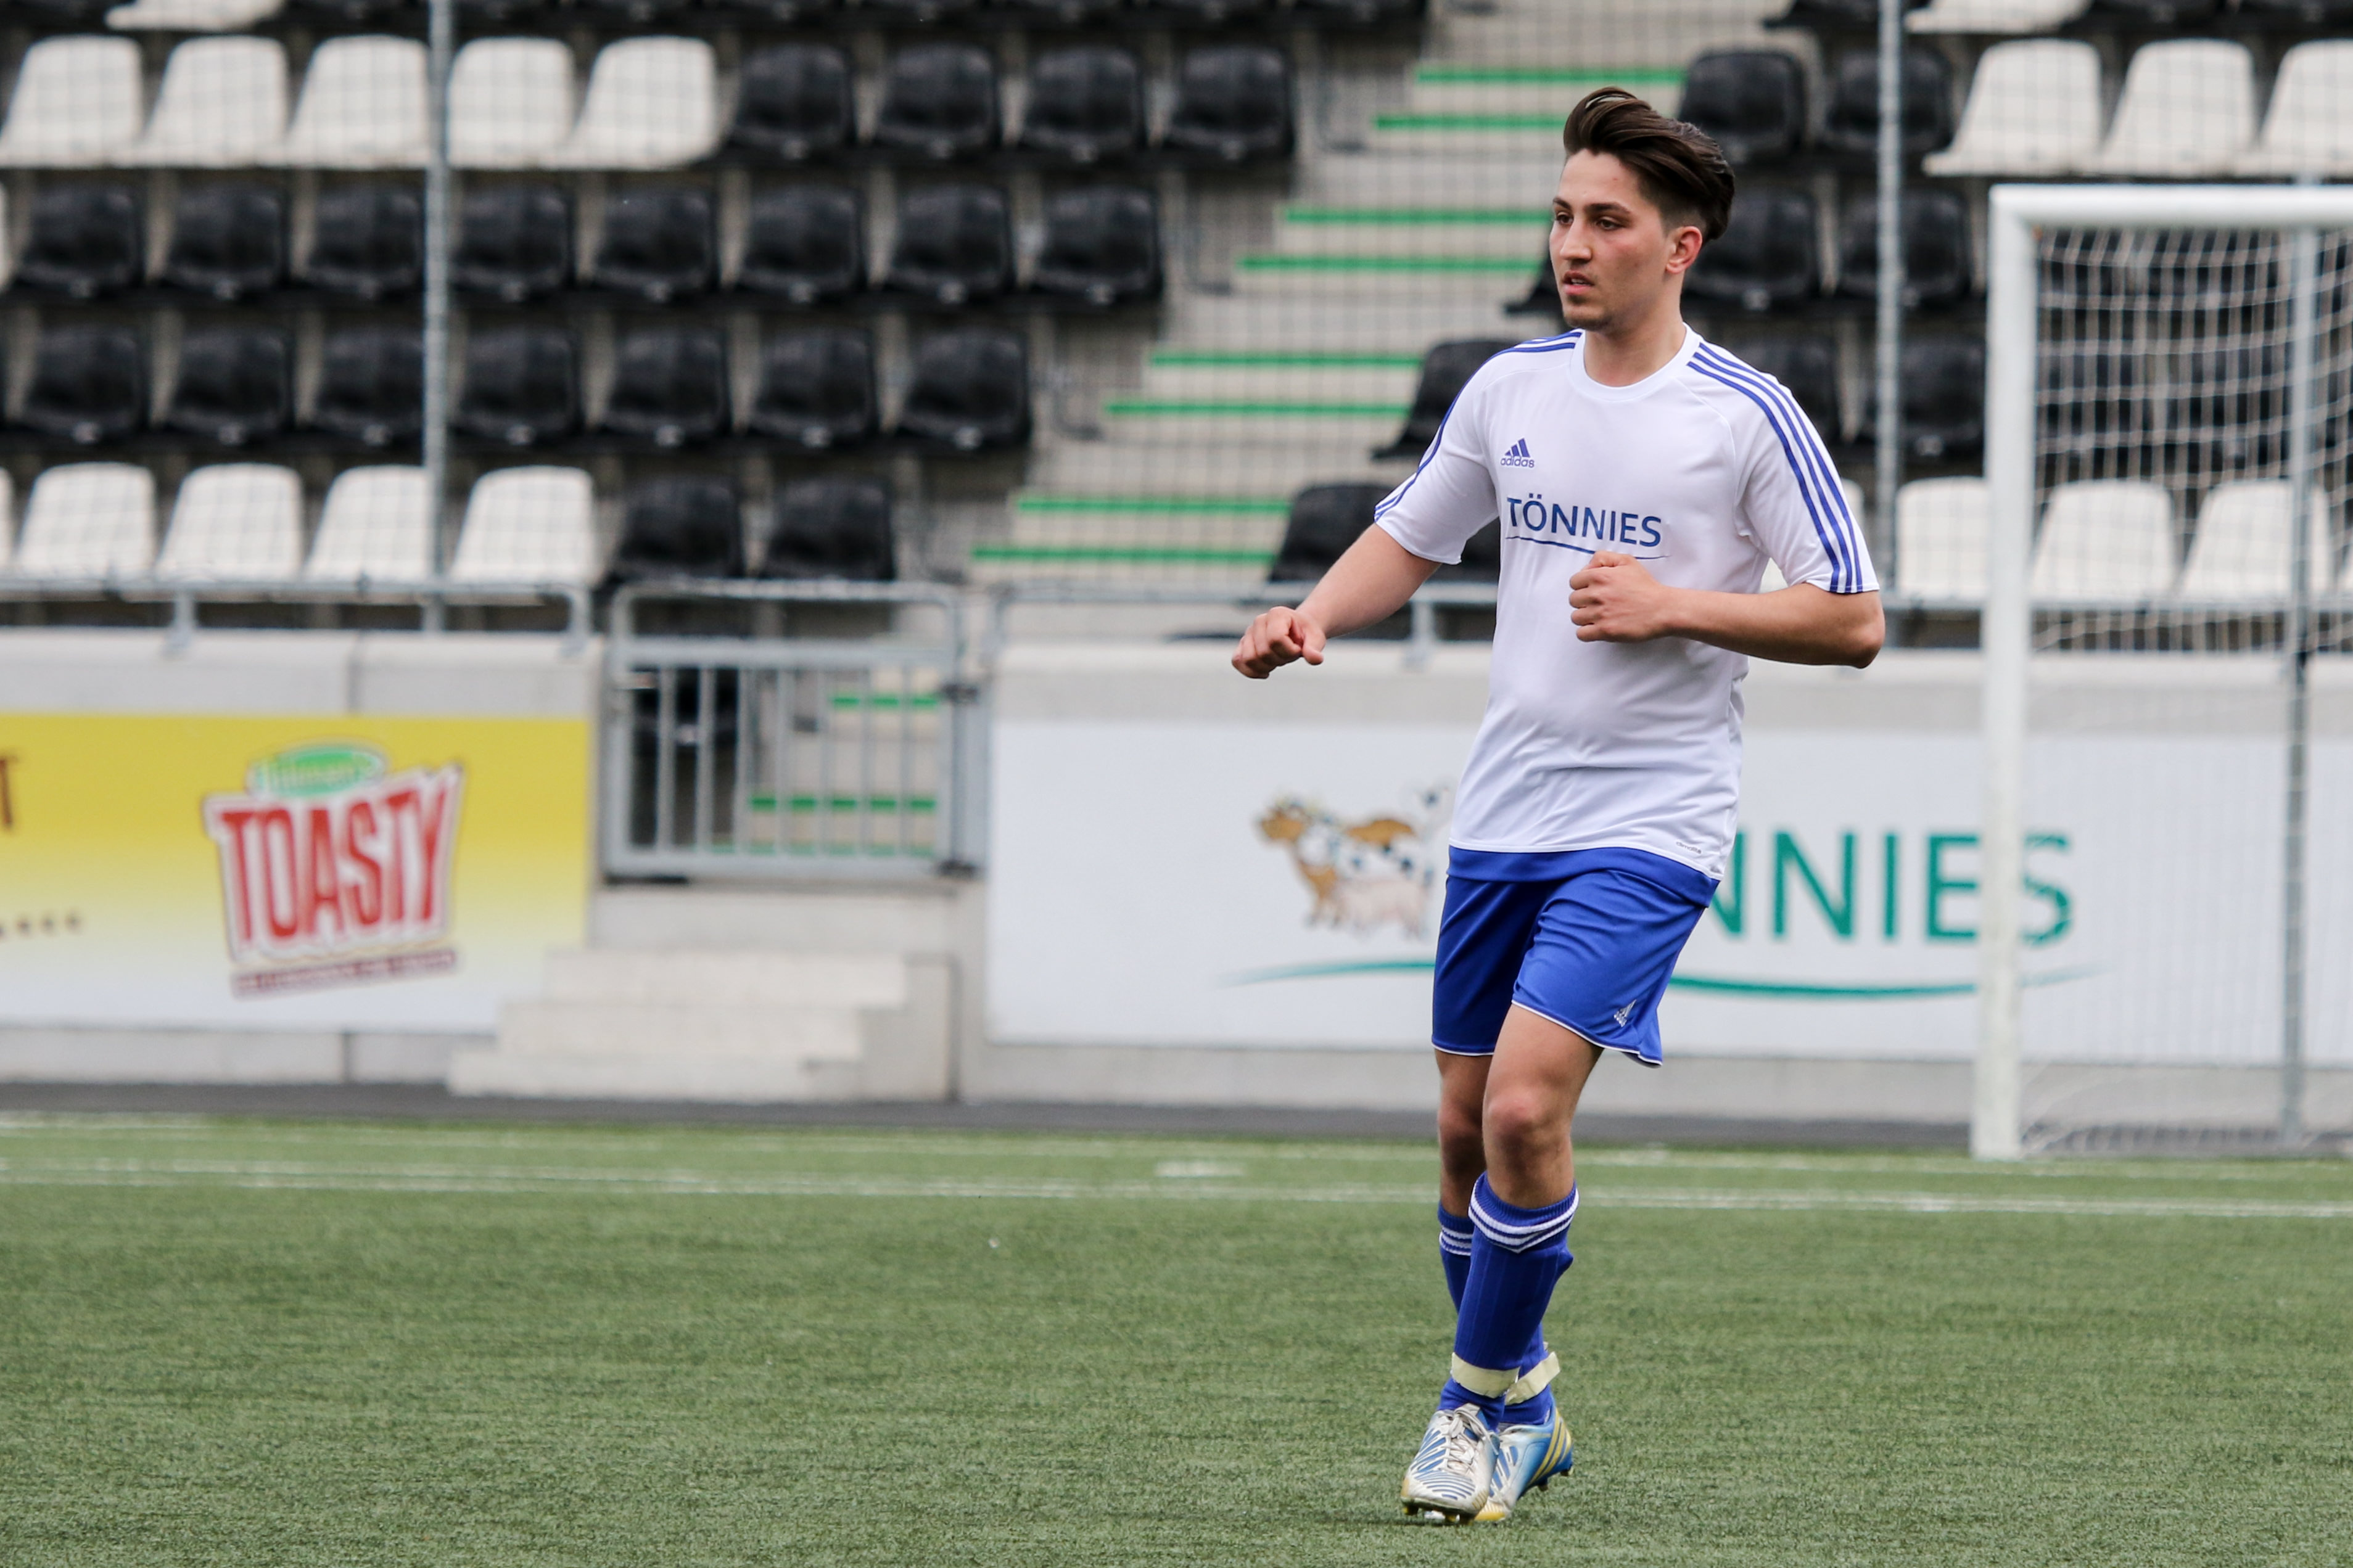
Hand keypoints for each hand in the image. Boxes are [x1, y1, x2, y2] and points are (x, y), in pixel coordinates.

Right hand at [1232, 605, 1326, 678]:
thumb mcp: (1316, 638)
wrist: (1298, 631)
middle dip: (1280, 660)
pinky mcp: (1243, 645)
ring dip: (1267, 667)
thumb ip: (1314, 648)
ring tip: (1278, 660)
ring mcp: (1249, 633)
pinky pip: (1237, 661)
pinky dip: (1250, 671)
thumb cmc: (1306, 634)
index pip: (1276, 639)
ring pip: (1249, 659)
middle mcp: (1259, 621)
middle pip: (1263, 652)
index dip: (1289, 651)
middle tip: (1290, 655)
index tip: (1298, 649)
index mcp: (1277, 614)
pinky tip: (1264, 673)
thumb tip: (1316, 659)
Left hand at [1569, 552, 1684, 643]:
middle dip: (1584, 602)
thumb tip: (1587, 568)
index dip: (1582, 586)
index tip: (1593, 591)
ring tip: (1600, 616)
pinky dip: (1587, 632)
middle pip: (1573, 600)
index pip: (1574, 582)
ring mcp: (1600, 614)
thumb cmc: (1646, 587)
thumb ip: (1603, 558)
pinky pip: (1581, 634)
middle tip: (1599, 604)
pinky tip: (1598, 628)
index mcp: (1600, 576)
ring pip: (1576, 618)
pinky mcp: (1605, 631)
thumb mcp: (1627, 562)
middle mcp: (1597, 594)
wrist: (1663, 609)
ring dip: (1585, 618)